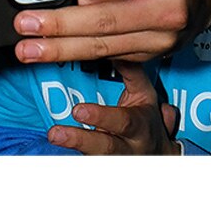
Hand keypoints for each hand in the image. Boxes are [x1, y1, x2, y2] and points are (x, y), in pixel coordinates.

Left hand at [14, 0, 210, 64]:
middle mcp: (167, 12)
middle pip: (106, 21)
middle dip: (60, 25)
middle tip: (25, 25)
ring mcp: (162, 40)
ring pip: (104, 47)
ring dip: (60, 49)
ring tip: (28, 49)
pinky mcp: (153, 56)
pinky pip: (110, 56)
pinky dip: (78, 54)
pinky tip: (51, 53)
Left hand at [48, 60, 180, 154]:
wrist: (157, 154)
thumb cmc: (145, 119)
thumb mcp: (144, 96)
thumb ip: (131, 72)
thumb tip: (114, 45)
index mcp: (140, 125)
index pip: (124, 121)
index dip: (102, 117)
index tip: (78, 111)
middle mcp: (129, 147)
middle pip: (107, 147)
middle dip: (82, 140)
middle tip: (56, 132)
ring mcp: (115, 160)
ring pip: (96, 158)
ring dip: (73, 149)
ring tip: (52, 137)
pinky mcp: (103, 165)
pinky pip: (88, 164)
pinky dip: (72, 158)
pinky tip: (54, 151)